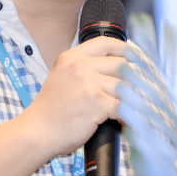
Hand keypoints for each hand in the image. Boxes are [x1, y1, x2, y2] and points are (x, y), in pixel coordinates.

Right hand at [22, 36, 127, 157]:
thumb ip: (84, 69)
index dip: (126, 50)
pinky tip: (126, 121)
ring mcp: (89, 83)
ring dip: (132, 99)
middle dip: (133, 80)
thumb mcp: (62, 78)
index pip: (107, 43)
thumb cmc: (51, 111)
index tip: (136, 59)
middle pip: (121, 65)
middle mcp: (80, 66)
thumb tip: (117, 69)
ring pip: (125, 86)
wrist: (37, 132)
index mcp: (71, 57)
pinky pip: (124, 106)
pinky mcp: (97, 102)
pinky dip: (128, 115)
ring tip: (132, 109)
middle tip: (138, 92)